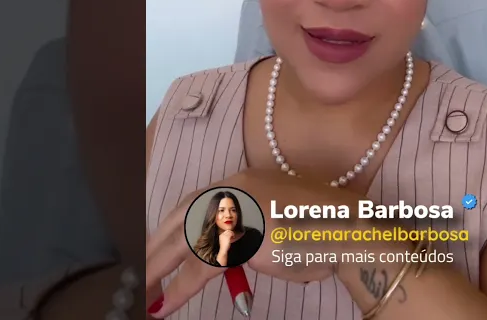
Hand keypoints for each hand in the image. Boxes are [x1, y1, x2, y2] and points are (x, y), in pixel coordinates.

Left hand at [145, 169, 364, 317]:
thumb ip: (246, 232)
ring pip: (183, 241)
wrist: (349, 230)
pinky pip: (200, 265)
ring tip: (142, 293)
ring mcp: (238, 209)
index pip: (193, 203)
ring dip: (158, 269)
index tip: (154, 248)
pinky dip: (179, 286)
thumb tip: (225, 255)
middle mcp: (235, 189)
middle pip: (179, 218)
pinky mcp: (242, 235)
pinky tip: (165, 303)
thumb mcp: (275, 224)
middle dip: (154, 248)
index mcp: (243, 181)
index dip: (170, 228)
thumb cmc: (322, 231)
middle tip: (137, 275)